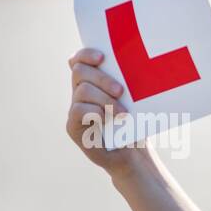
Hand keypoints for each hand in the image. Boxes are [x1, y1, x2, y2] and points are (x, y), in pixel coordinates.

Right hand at [64, 48, 140, 170]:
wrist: (135, 155)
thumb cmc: (137, 124)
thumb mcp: (135, 100)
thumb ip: (128, 81)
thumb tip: (137, 62)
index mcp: (93, 82)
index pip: (79, 60)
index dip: (86, 54)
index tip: (102, 57)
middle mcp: (80, 93)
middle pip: (80, 71)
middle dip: (102, 79)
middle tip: (121, 91)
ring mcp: (75, 110)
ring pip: (82, 91)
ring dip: (105, 99)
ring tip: (123, 113)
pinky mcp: (73, 127)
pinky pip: (78, 110)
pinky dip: (95, 112)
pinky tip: (108, 119)